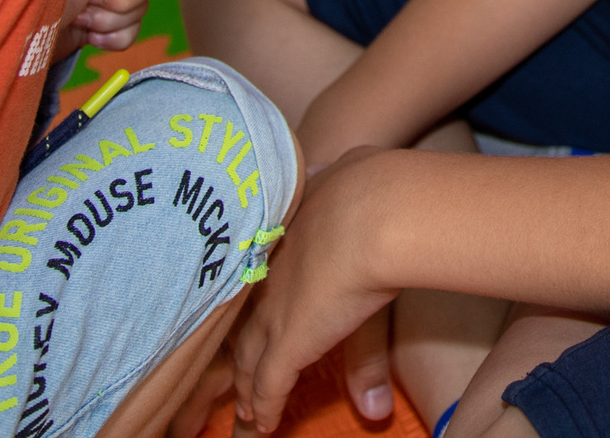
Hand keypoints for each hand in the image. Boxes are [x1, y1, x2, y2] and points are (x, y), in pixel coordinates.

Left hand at [231, 147, 403, 432]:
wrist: (374, 206)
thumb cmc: (371, 194)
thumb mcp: (358, 212)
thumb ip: (343, 204)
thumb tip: (341, 207)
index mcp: (279, 240)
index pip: (253, 282)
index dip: (248, 311)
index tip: (245, 330)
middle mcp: (268, 277)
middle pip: (243, 325)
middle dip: (239, 355)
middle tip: (235, 382)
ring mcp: (274, 311)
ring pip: (247, 360)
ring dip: (245, 389)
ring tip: (245, 414)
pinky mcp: (287, 341)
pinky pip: (269, 384)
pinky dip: (264, 408)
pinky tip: (262, 425)